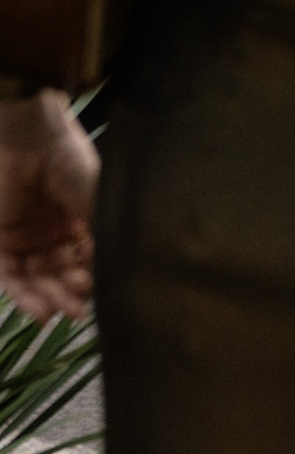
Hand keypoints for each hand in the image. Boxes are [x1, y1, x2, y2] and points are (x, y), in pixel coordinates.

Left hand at [0, 89, 97, 322]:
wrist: (31, 141)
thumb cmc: (70, 162)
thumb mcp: (97, 200)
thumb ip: (104, 234)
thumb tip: (122, 269)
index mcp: (80, 218)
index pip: (88, 258)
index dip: (94, 277)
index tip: (104, 293)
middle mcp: (53, 231)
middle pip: (62, 272)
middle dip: (71, 292)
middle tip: (81, 309)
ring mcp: (26, 236)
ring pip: (37, 278)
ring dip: (50, 298)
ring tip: (62, 313)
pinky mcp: (1, 238)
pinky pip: (11, 275)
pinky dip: (24, 296)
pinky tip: (40, 312)